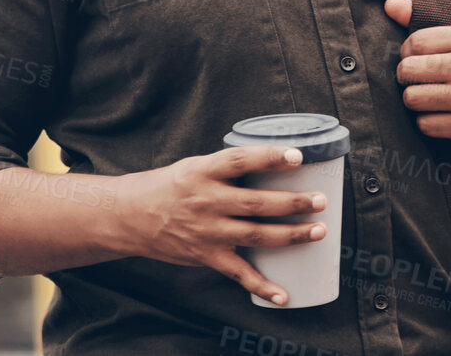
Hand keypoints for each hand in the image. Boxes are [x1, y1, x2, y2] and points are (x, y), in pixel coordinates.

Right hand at [110, 146, 328, 305]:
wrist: (130, 217)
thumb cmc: (167, 187)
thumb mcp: (192, 167)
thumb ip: (226, 169)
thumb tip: (268, 166)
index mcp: (202, 172)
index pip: (240, 161)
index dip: (269, 158)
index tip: (297, 156)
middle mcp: (206, 201)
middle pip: (256, 202)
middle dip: (292, 201)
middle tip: (320, 200)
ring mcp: (207, 231)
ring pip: (256, 234)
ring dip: (290, 234)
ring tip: (318, 230)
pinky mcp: (206, 255)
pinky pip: (238, 273)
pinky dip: (262, 286)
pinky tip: (283, 294)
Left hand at [384, 0, 450, 147]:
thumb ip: (421, 17)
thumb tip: (389, 5)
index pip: (415, 42)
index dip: (407, 50)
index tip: (416, 56)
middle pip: (407, 70)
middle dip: (406, 74)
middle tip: (418, 76)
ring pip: (412, 98)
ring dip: (415, 98)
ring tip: (428, 94)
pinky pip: (424, 124)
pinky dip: (427, 120)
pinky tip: (441, 112)